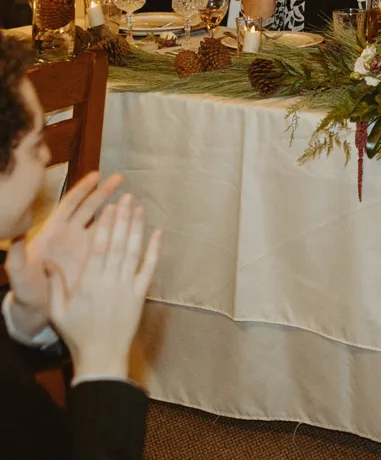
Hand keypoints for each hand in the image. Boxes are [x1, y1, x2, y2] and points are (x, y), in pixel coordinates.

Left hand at [6, 172, 125, 336]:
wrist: (37, 309)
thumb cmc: (26, 290)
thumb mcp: (18, 274)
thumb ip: (16, 257)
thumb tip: (14, 237)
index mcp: (53, 234)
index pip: (69, 205)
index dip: (82, 190)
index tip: (97, 176)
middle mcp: (70, 236)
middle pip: (90, 208)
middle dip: (105, 192)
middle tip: (121, 178)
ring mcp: (84, 248)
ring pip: (104, 223)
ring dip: (118, 211)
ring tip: (133, 200)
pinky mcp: (94, 261)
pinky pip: (112, 244)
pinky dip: (123, 236)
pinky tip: (137, 229)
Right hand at [46, 196, 161, 380]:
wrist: (102, 356)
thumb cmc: (77, 333)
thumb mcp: (59, 310)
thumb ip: (55, 284)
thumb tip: (48, 261)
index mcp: (88, 284)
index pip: (98, 248)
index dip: (105, 226)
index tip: (109, 208)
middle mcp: (109, 282)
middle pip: (117, 245)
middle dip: (123, 220)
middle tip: (127, 197)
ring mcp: (127, 288)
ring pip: (133, 253)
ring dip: (138, 229)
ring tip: (140, 209)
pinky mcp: (140, 295)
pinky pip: (149, 269)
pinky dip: (154, 251)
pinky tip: (158, 234)